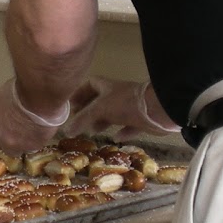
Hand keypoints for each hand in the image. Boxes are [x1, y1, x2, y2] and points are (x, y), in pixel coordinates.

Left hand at [0, 78, 68, 152]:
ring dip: (23, 142)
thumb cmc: (22, 88)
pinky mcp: (28, 148)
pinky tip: (42, 130)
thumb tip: (8, 107)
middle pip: (0, 142)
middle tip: (21, 131)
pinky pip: (32, 147)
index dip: (1, 127)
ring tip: (34, 131)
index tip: (9, 125)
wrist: (37, 96)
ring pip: (16, 149)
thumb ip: (2, 107)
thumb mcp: (4, 95)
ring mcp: (11, 143)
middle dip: (9, 138)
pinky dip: (37, 140)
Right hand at [62, 76, 178, 140]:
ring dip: (103, 122)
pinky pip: (129, 126)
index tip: (72, 105)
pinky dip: (122, 132)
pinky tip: (116, 139)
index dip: (81, 93)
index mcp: (108, 87)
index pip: (91, 84)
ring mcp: (130, 107)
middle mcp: (118, 95)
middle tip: (80, 123)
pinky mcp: (141, 119)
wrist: (157, 109)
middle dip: (90, 111)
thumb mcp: (100, 109)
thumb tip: (66, 131)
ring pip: (113, 114)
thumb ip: (83, 119)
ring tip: (94, 132)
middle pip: (100, 101)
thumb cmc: (125, 103)